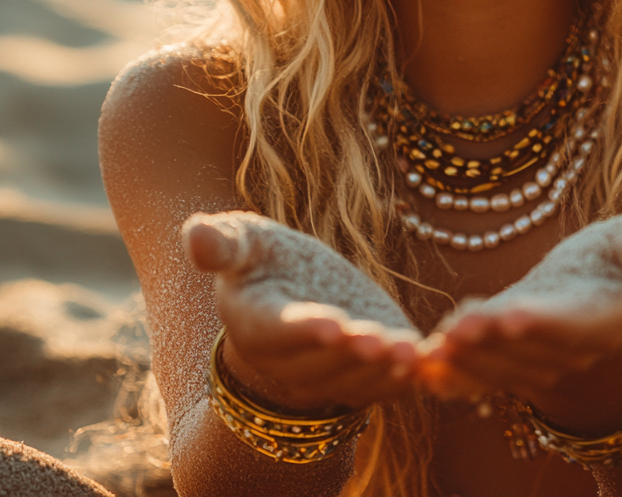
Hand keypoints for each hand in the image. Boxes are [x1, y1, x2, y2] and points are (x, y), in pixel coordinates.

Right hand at [184, 211, 421, 409]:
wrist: (288, 288)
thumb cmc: (262, 258)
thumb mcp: (242, 240)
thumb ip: (222, 242)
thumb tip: (196, 234)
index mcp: (255, 320)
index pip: (277, 330)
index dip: (303, 330)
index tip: (331, 323)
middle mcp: (288, 358)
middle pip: (319, 364)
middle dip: (350, 354)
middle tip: (377, 339)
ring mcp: (326, 372)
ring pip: (353, 381)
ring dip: (382, 371)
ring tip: (409, 352)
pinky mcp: (361, 372)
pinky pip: (381, 387)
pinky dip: (404, 381)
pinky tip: (426, 365)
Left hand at [417, 211, 621, 412]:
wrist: (591, 298)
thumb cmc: (615, 260)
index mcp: (599, 315)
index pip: (572, 321)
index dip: (547, 320)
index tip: (519, 313)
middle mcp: (566, 348)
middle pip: (527, 349)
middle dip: (493, 342)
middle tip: (459, 329)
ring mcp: (532, 361)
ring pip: (498, 369)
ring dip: (465, 362)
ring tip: (434, 349)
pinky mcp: (502, 364)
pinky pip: (477, 378)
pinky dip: (450, 379)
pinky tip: (421, 371)